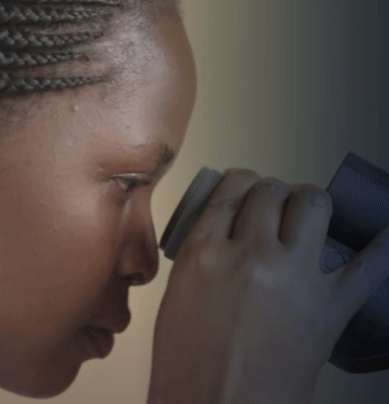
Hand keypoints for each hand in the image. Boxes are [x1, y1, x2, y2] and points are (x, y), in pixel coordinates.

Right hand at [147, 169, 388, 403]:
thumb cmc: (187, 364)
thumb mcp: (177, 295)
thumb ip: (200, 252)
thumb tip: (221, 228)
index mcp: (204, 253)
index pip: (230, 190)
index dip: (240, 181)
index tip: (244, 185)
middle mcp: (250, 255)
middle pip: (271, 191)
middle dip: (271, 193)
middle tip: (270, 206)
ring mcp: (293, 278)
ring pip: (313, 204)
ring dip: (308, 202)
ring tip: (305, 215)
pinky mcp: (329, 308)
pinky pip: (368, 266)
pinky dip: (381, 246)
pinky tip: (383, 234)